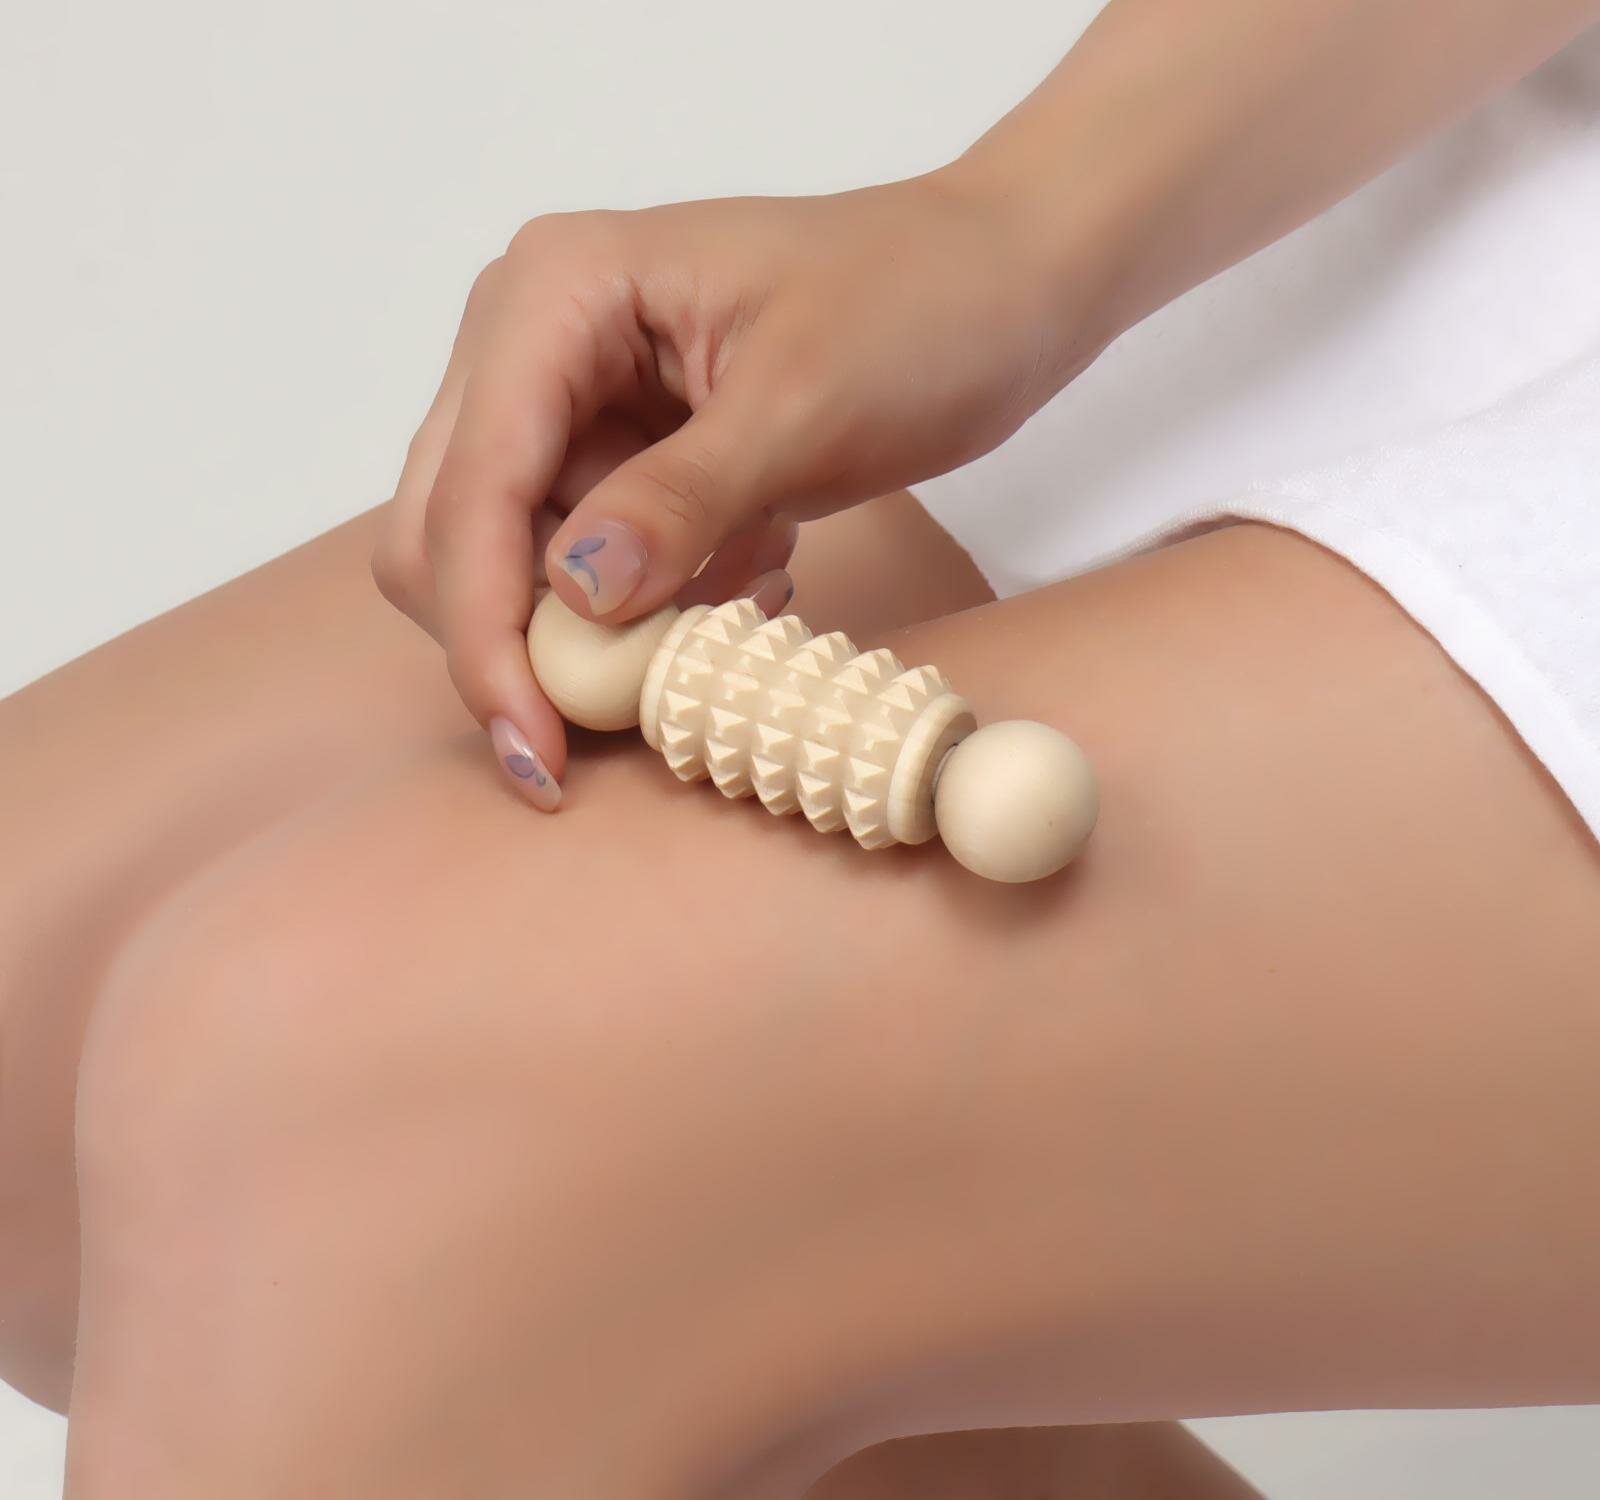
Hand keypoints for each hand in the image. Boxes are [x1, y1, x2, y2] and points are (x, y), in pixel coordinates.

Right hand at [372, 171, 1083, 804]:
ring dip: (597, 627)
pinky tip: (750, 575)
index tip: (533, 748)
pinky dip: (652, 605)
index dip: (486, 631)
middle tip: (610, 722)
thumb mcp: (804, 407)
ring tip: (729, 609)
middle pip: (451, 528)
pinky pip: (591, 565)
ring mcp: (575, 400)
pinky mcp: (622, 454)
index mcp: (558, 291)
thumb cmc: (920, 304)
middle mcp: (535, 340)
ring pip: (518, 560)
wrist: (999, 287)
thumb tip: (572, 597)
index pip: (469, 486)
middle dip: (516, 639)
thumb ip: (681, 501)